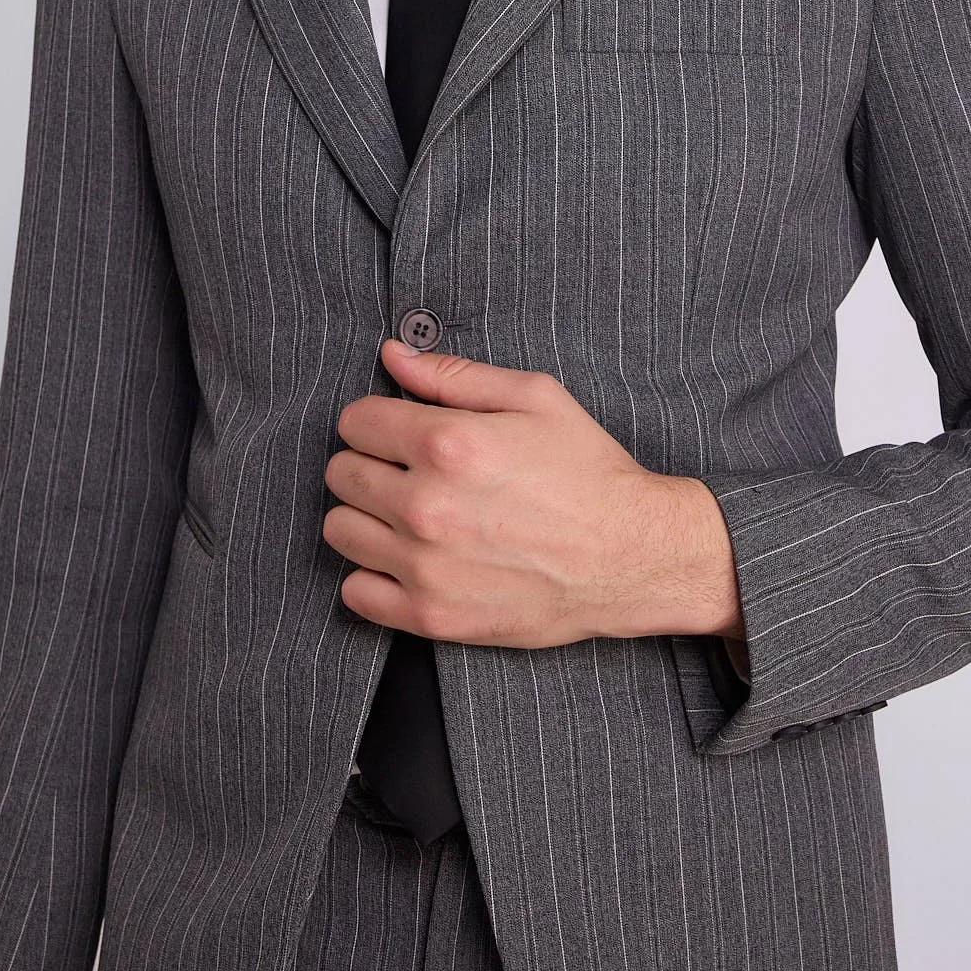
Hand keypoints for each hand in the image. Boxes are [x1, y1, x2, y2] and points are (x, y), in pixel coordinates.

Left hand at [322, 339, 705, 648]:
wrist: (631, 556)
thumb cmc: (588, 471)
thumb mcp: (535, 398)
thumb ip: (455, 374)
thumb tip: (393, 355)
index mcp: (448, 443)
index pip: (355, 422)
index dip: (376, 419)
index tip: (399, 430)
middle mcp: (427, 505)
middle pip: (341, 474)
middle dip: (368, 463)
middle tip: (406, 470)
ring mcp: (426, 566)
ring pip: (339, 531)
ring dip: (365, 517)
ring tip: (406, 513)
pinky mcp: (432, 615)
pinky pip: (356, 593)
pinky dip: (372, 575)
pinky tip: (407, 559)